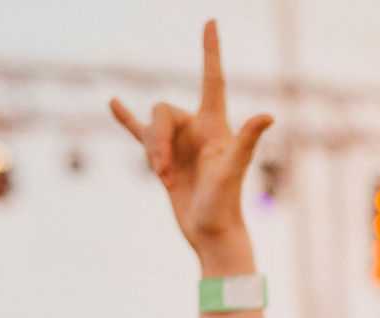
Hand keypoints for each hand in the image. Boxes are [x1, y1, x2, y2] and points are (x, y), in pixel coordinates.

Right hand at [109, 20, 272, 268]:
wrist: (211, 233)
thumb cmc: (225, 204)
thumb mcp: (234, 170)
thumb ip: (247, 140)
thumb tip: (268, 116)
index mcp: (215, 124)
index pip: (212, 79)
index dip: (211, 51)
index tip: (210, 22)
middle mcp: (197, 128)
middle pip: (163, 111)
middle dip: (156, 140)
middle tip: (163, 172)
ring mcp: (179, 143)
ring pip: (150, 128)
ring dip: (150, 152)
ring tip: (163, 179)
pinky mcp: (163, 159)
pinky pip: (140, 132)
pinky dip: (126, 118)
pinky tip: (112, 103)